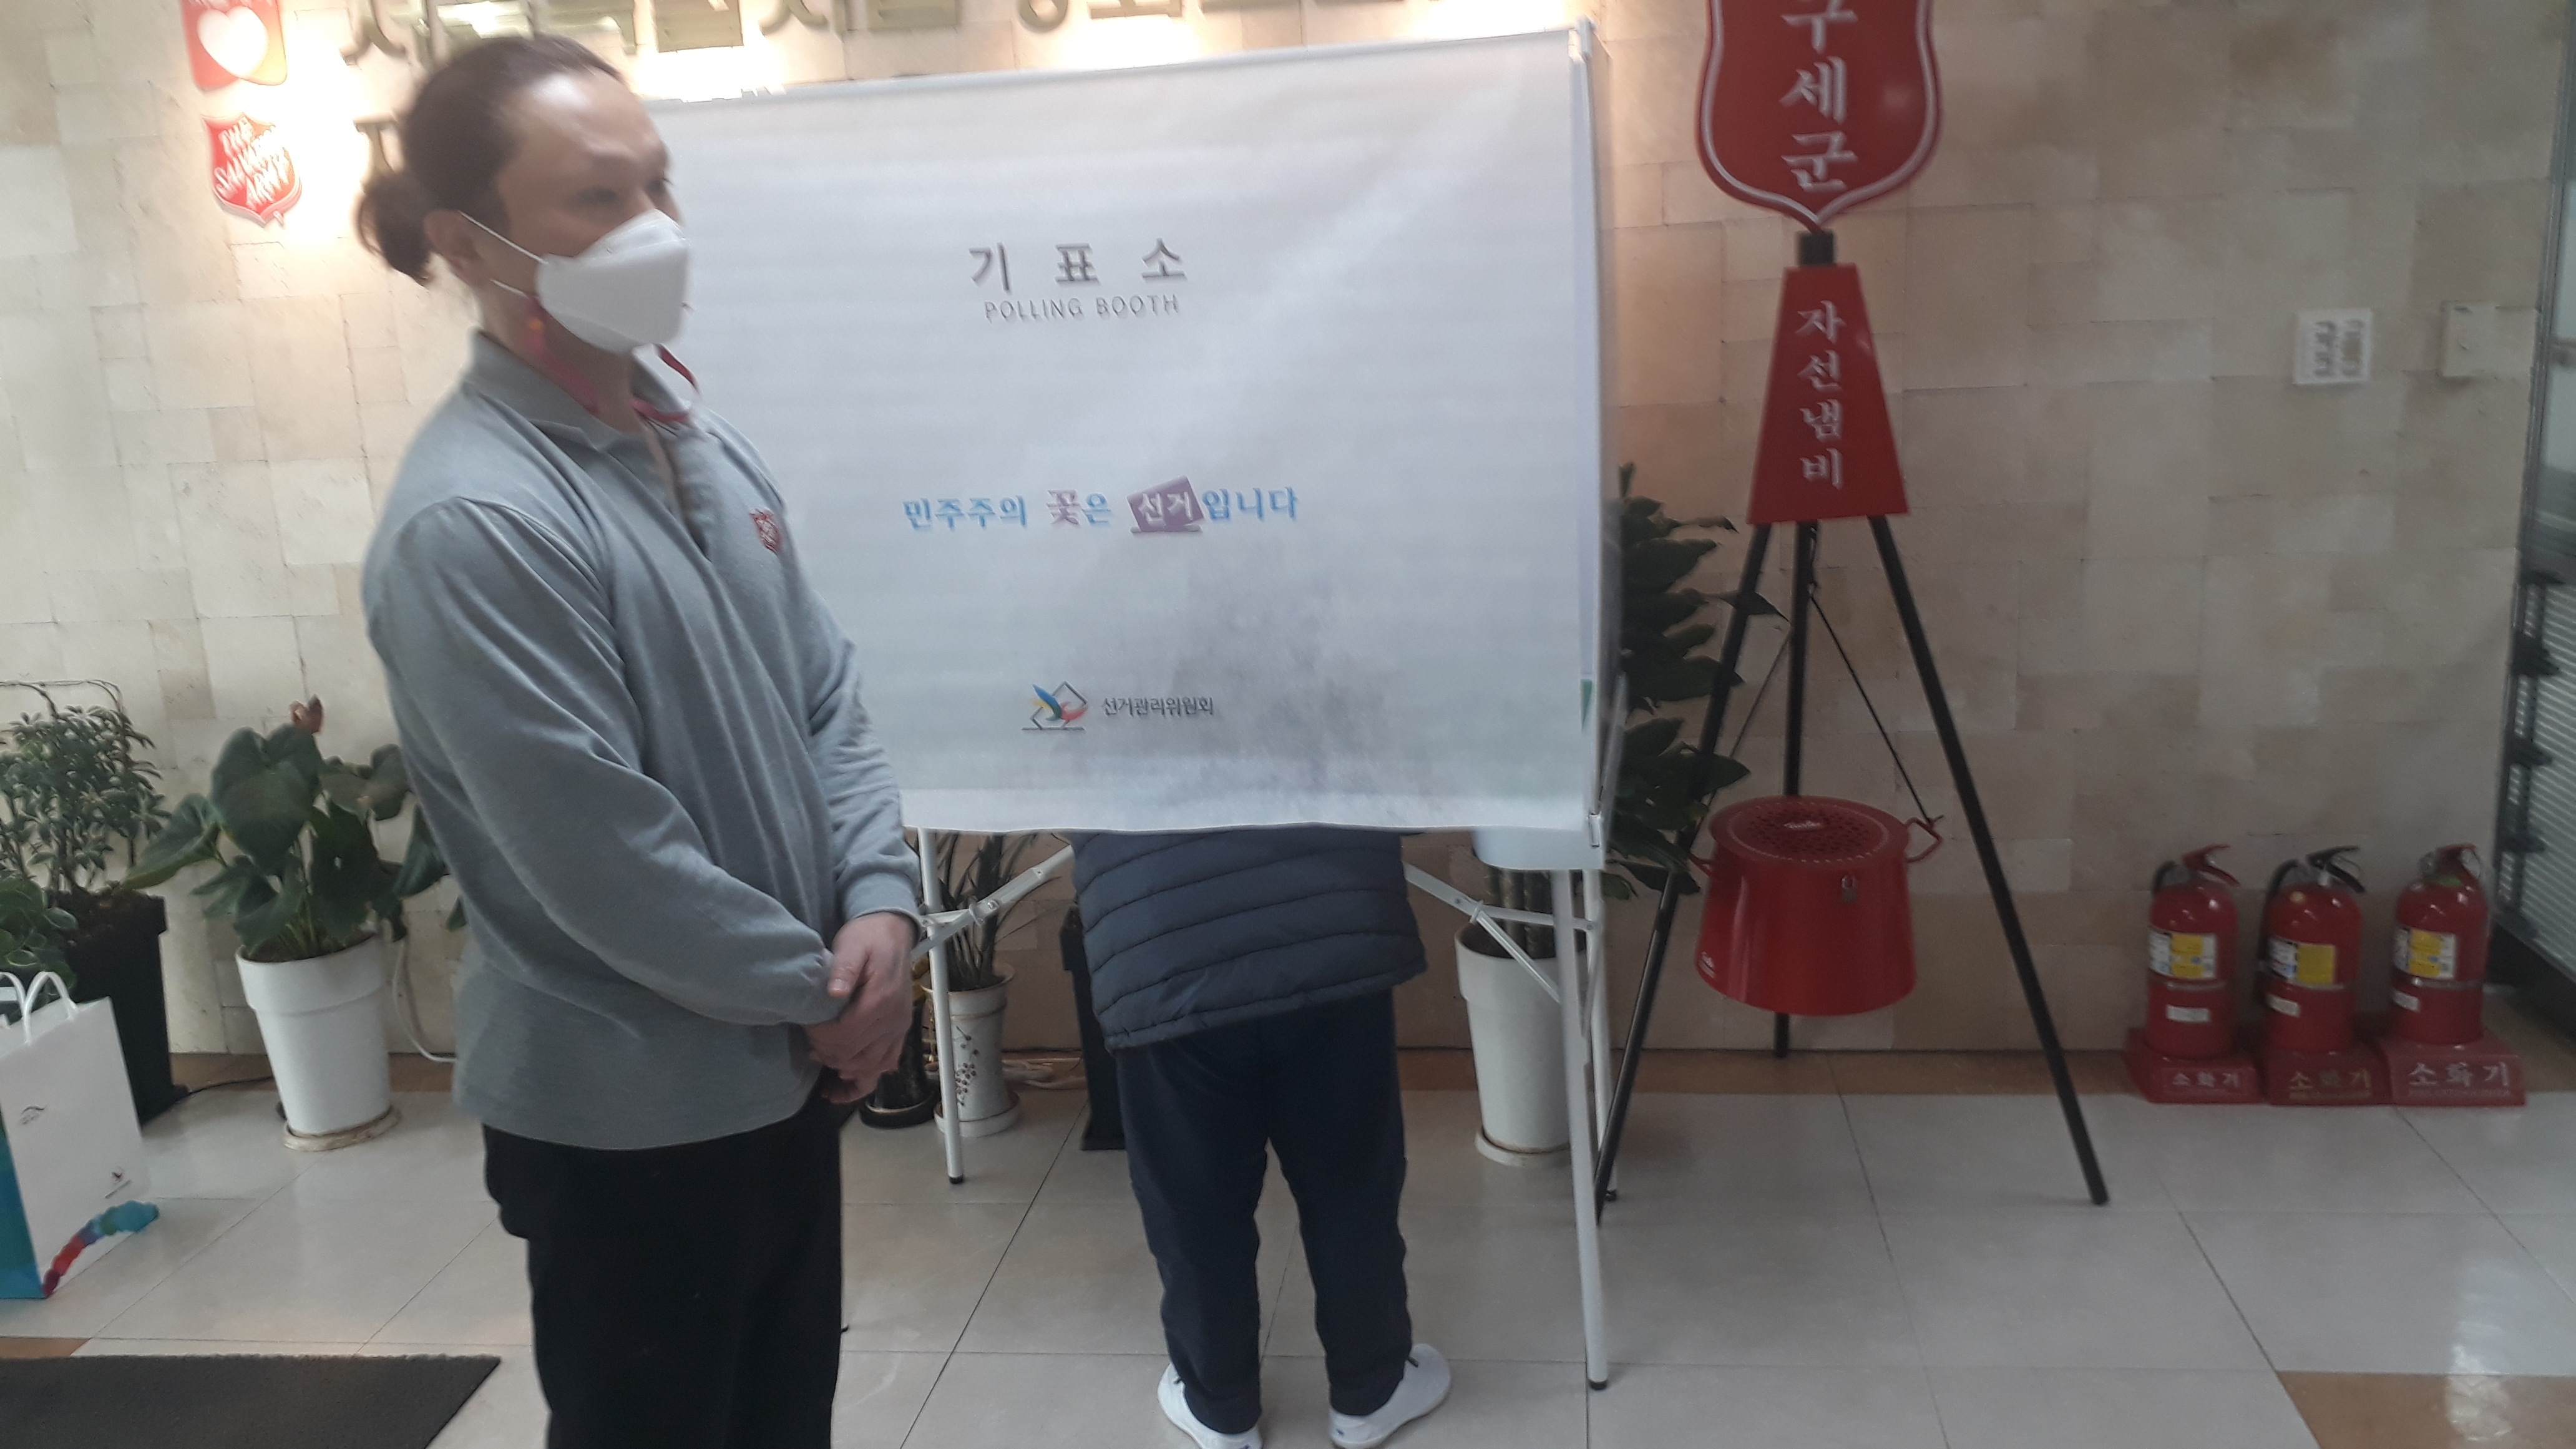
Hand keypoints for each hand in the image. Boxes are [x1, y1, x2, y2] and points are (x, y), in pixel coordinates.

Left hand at [806, 912, 917, 1089]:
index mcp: (880, 1000)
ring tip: (822, 1058)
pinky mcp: (899, 1031)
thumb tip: (835, 992)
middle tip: (809, 1041)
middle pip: (855, 1055)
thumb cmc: (868, 938)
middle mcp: (894, 1020)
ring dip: (844, 1067)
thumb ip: (844, 969)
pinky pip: (887, 1063)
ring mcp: (899, 1028)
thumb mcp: (852, 945)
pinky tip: (847, 1075)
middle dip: (827, 1053)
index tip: (806, 1027)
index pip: (846, 1036)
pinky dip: (867, 1074)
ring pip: (872, 1066)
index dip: (821, 1038)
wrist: (892, 933)